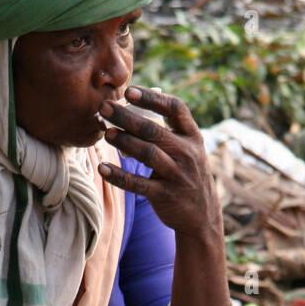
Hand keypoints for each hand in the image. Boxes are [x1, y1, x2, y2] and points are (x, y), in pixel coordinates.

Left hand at [97, 85, 221, 239]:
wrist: (202, 214)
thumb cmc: (185, 173)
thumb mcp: (186, 149)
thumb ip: (165, 132)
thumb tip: (129, 110)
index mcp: (192, 136)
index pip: (176, 108)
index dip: (153, 98)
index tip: (130, 91)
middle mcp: (187, 153)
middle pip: (154, 130)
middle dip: (127, 117)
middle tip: (105, 107)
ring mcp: (177, 175)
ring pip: (147, 154)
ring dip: (124, 142)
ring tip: (105, 133)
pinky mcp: (166, 195)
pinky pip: (138, 184)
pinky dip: (119, 176)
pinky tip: (103, 168)